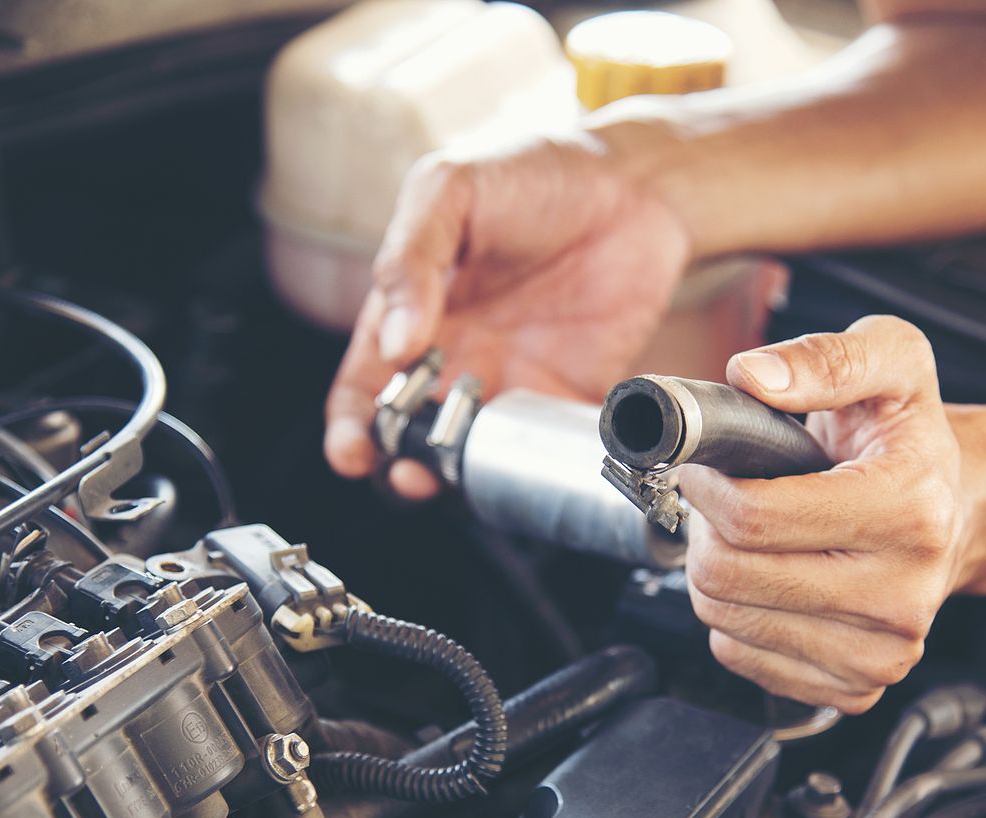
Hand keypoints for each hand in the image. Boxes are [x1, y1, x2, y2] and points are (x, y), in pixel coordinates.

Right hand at [323, 131, 693, 497]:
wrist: (636, 182)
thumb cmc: (534, 171)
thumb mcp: (451, 190)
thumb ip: (411, 259)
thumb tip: (391, 343)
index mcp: (411, 313)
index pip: (363, 386)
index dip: (349, 427)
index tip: (351, 453)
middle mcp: (455, 357)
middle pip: (408, 436)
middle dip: (397, 466)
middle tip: (409, 472)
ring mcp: (510, 382)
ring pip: (466, 455)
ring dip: (454, 478)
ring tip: (454, 476)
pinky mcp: (565, 397)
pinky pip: (540, 450)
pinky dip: (528, 470)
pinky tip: (525, 466)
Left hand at [678, 316, 970, 713]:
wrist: (961, 508)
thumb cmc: (911, 437)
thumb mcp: (890, 359)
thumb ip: (824, 357)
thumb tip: (754, 376)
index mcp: (911, 508)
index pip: (753, 518)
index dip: (707, 486)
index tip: (706, 467)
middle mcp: (904, 591)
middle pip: (731, 576)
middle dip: (707, 530)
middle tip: (728, 500)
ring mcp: (883, 650)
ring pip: (727, 623)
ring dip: (718, 573)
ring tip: (755, 537)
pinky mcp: (859, 688)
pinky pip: (744, 660)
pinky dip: (738, 620)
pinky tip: (773, 581)